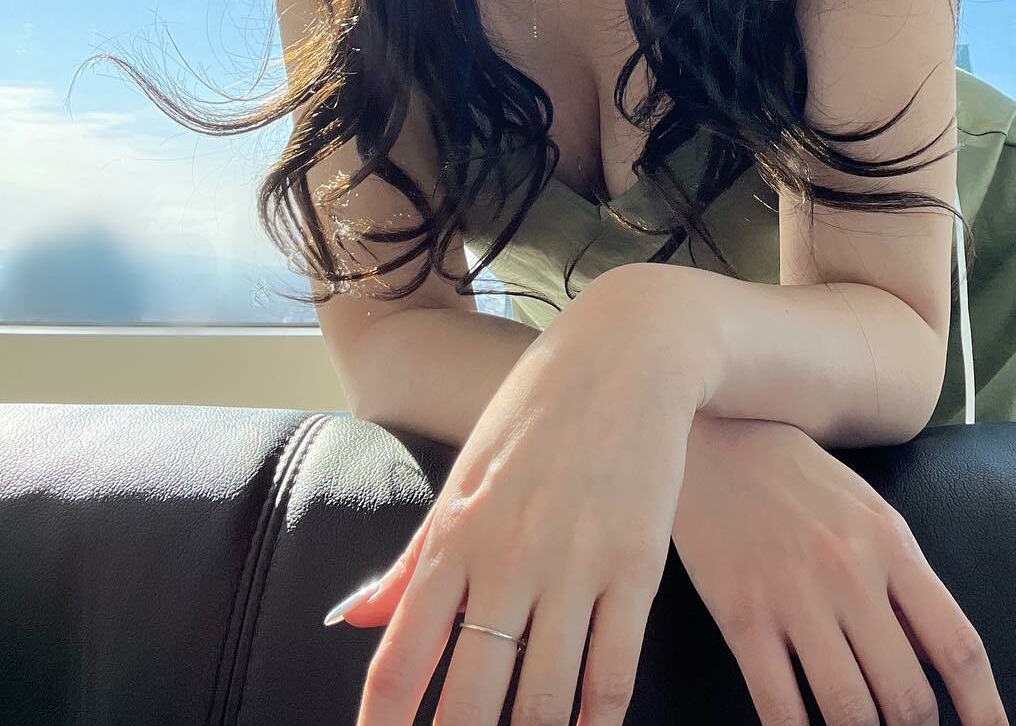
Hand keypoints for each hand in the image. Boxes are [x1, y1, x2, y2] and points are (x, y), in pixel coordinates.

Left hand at [330, 271, 703, 725]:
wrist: (629, 350)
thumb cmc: (536, 410)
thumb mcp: (464, 472)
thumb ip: (412, 559)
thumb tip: (351, 623)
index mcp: (455, 535)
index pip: (401, 661)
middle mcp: (509, 559)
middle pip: (470, 702)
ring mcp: (576, 565)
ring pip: (544, 703)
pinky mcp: (637, 566)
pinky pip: (611, 675)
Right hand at [671, 413, 1009, 725]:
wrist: (717, 436)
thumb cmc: (799, 480)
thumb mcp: (868, 515)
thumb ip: (903, 587)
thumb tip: (932, 667)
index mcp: (891, 544)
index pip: (957, 645)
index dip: (984, 709)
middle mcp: (851, 572)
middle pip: (907, 695)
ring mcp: (794, 596)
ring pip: (848, 712)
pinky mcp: (741, 616)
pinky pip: (780, 710)